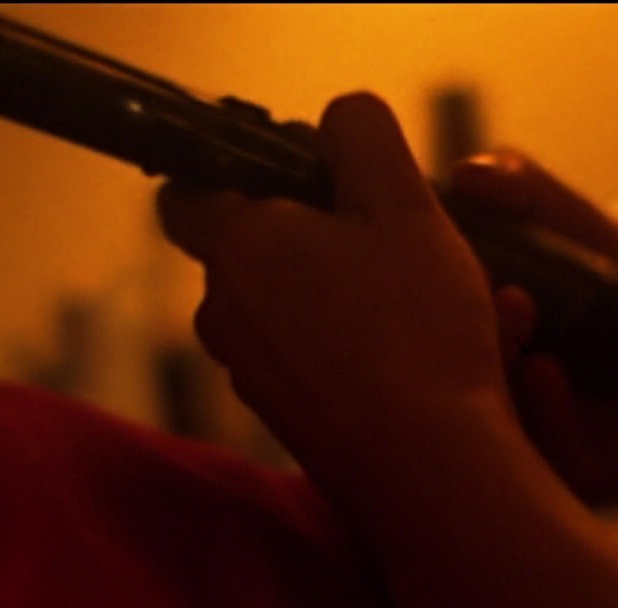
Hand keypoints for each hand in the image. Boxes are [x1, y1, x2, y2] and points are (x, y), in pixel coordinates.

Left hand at [155, 92, 524, 506]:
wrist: (433, 474)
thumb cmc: (418, 336)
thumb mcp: (405, 204)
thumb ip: (362, 138)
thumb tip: (336, 121)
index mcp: (237, 246)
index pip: (185, 192)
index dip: (236, 175)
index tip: (302, 180)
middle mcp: (224, 314)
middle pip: (252, 251)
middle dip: (315, 239)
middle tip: (394, 241)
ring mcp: (250, 376)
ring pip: (289, 311)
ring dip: (346, 298)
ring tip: (429, 305)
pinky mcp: (285, 423)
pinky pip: (313, 364)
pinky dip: (357, 353)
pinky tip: (425, 359)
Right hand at [451, 152, 617, 506]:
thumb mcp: (600, 243)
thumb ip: (539, 201)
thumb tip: (463, 171)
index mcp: (506, 340)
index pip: (447, 315)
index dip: (434, 282)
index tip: (426, 245)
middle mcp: (507, 393)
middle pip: (455, 364)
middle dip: (456, 319)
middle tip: (472, 279)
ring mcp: (534, 440)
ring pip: (486, 410)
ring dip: (490, 360)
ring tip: (513, 307)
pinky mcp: (569, 476)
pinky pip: (536, 449)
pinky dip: (538, 406)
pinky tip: (547, 370)